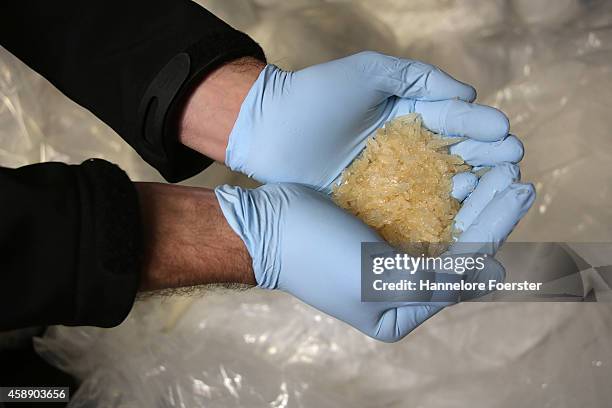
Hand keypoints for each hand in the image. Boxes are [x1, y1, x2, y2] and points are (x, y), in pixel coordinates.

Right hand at [215, 180, 533, 341]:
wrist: (264, 224)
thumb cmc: (317, 256)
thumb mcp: (378, 278)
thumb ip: (436, 279)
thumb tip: (492, 271)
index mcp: (400, 311)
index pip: (463, 272)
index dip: (494, 230)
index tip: (519, 190)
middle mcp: (400, 288)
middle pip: (457, 249)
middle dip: (488, 212)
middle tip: (516, 174)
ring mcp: (389, 257)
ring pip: (443, 227)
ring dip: (471, 198)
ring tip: (499, 167)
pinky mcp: (379, 228)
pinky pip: (420, 211)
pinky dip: (443, 192)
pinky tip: (462, 169)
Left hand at [225, 51, 523, 192]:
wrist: (267, 132)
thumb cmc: (314, 96)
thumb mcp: (368, 74)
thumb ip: (418, 77)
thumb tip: (467, 95)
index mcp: (406, 116)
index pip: (453, 122)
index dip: (479, 128)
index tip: (506, 135)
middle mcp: (403, 151)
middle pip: (454, 158)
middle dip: (485, 163)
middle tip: (513, 169)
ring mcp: (390, 182)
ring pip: (440, 189)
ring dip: (471, 193)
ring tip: (497, 193)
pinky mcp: (374, 208)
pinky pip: (412, 214)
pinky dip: (439, 217)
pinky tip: (464, 221)